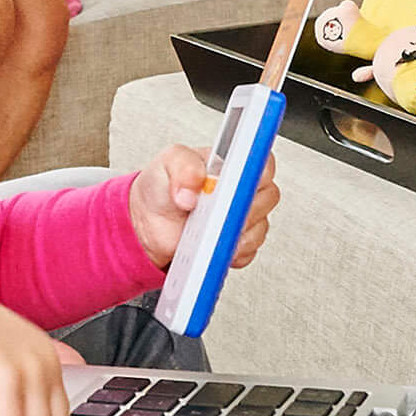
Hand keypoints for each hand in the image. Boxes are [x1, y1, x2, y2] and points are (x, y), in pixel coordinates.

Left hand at [128, 143, 280, 270]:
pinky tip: (208, 246)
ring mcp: (242, 218)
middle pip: (267, 197)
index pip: (262, 163)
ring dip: (232, 232)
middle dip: (241, 206)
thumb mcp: (167, 163)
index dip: (254, 174)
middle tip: (215, 210)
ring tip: (205, 230)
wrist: (148, 220)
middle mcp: (242, 190)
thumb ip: (184, 165)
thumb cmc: (162, 185)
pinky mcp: (237, 243)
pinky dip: (227, 252)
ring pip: (258, 228)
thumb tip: (197, 182)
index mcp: (232, 164)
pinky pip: (245, 252)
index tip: (236, 186)